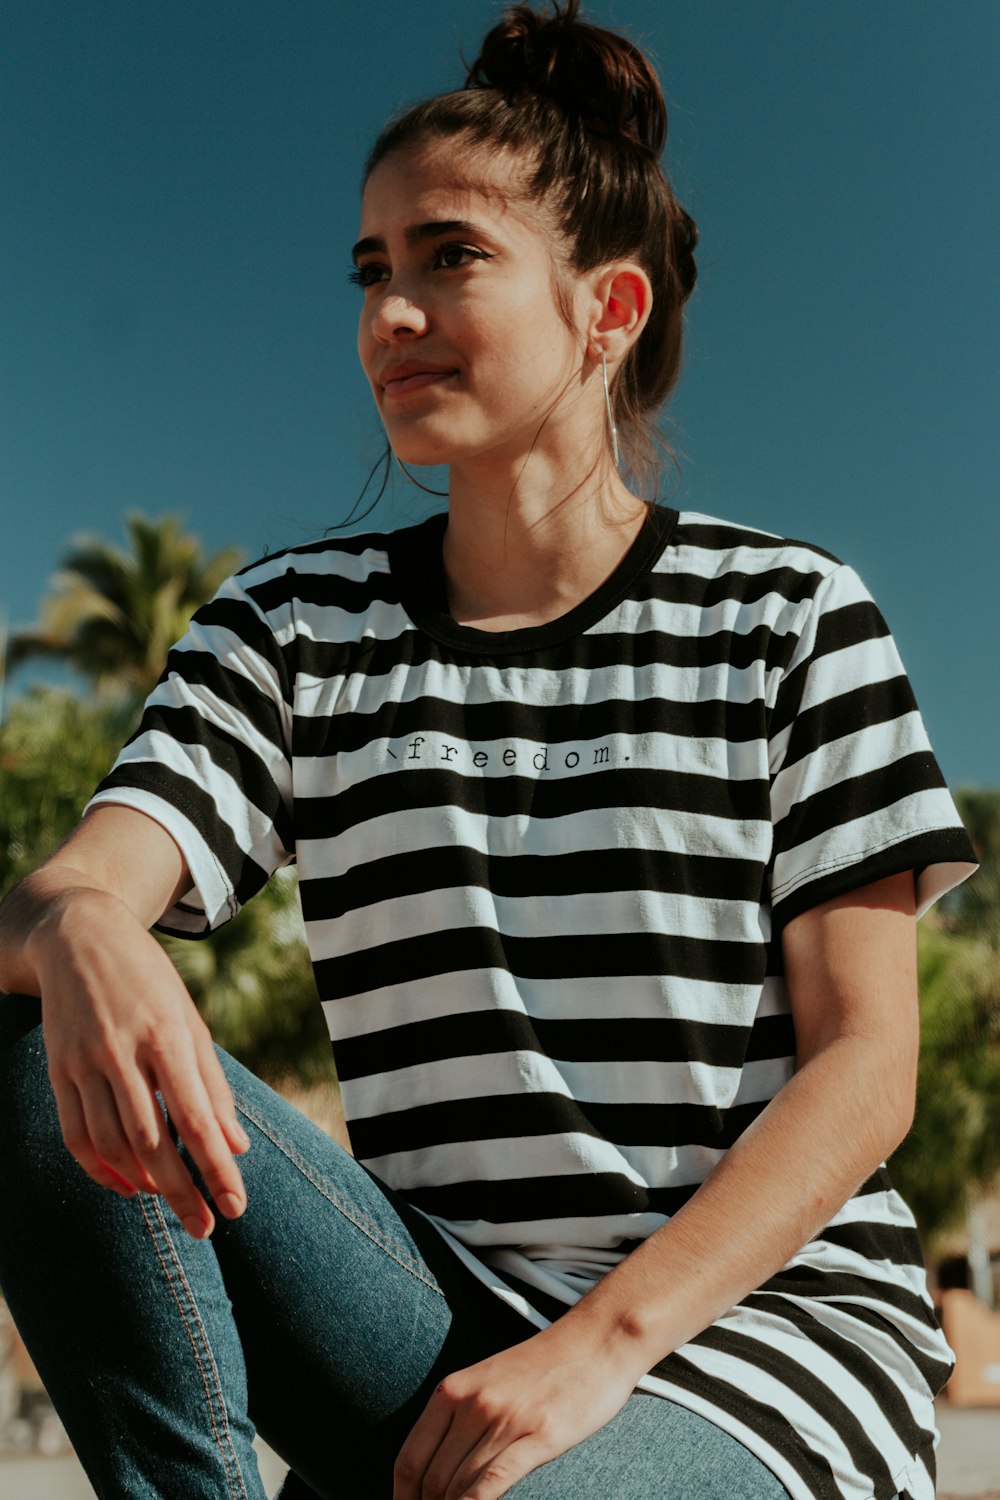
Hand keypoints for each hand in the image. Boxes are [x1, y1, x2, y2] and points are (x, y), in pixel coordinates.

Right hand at [31, 887, 249, 1237]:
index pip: (195, 1118)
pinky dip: (100, 1169)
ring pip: (111, 1144)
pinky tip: (126, 1186)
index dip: (215, 1168)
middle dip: (181, 1192)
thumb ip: (212, 1083)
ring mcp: (84, 1062)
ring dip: (142, 1184)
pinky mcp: (57, 1071)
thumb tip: (236, 1145)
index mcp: (167, 1035)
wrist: (79, 937)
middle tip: (205, 1228)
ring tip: (170, 1203)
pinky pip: (75, 1134)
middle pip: (152, 1141)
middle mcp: (123, 1051)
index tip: (235, 1206)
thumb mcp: (190, 1020)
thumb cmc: (149, 981)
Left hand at [392, 1320, 636, 1499]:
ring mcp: (505, 1419)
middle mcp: (472, 1404)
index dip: (403, 1497)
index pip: (410, 1458)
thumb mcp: (487, 1380)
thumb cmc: (543, 1366)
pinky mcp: (539, 1435)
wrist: (596, 1339)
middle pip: (433, 1479)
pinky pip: (493, 1481)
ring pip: (459, 1485)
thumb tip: (436, 1463)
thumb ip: (459, 1414)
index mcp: (454, 1390)